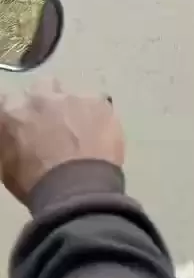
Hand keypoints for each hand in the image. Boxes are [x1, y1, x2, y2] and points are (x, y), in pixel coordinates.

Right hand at [0, 79, 124, 203]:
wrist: (78, 191)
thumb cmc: (36, 184)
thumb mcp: (7, 166)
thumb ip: (8, 139)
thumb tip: (13, 134)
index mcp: (14, 112)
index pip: (8, 99)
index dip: (17, 111)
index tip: (22, 122)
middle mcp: (42, 97)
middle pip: (42, 86)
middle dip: (45, 100)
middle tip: (51, 122)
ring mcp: (73, 96)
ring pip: (71, 93)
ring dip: (71, 107)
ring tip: (78, 129)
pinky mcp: (99, 102)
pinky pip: (95, 103)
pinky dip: (95, 115)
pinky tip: (98, 133)